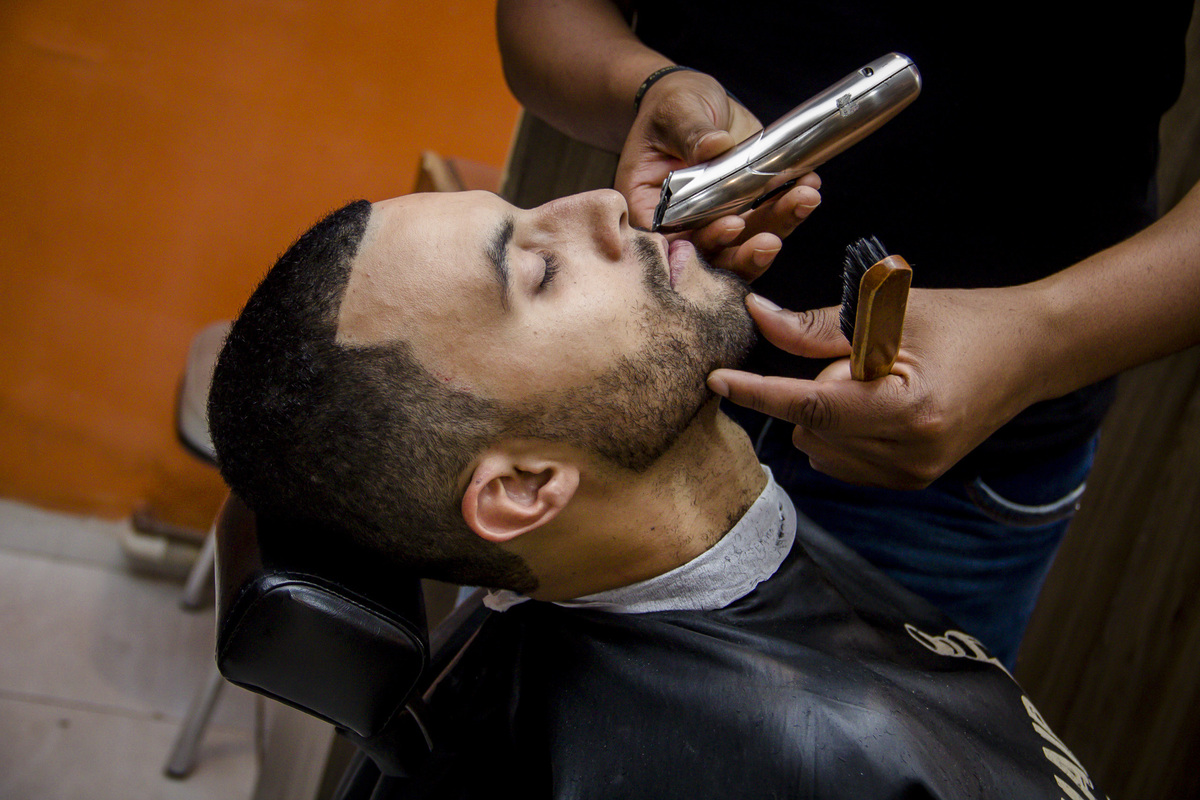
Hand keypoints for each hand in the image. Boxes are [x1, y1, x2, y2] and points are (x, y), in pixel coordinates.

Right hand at [615, 69, 821, 280]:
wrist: (697, 101)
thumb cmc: (672, 106)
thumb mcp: (676, 112)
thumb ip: (691, 133)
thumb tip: (713, 146)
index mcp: (648, 207)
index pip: (669, 241)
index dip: (700, 242)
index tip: (731, 226)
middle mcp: (681, 224)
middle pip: (710, 256)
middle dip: (744, 252)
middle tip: (771, 239)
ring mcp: (715, 221)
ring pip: (744, 245)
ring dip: (776, 229)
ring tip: (803, 200)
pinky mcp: (745, 211)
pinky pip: (767, 221)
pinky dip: (789, 210)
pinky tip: (808, 187)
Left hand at [707, 290, 1043, 488]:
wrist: (1030, 354)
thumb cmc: (964, 321)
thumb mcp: (890, 311)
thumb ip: (816, 325)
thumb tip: (756, 314)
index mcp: (911, 408)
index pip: (812, 405)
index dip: (759, 391)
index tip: (716, 380)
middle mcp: (911, 454)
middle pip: (809, 428)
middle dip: (811, 390)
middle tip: (861, 358)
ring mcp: (911, 474)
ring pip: (818, 448)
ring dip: (823, 413)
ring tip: (876, 380)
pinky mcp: (909, 481)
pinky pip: (839, 459)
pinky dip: (838, 430)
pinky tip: (874, 404)